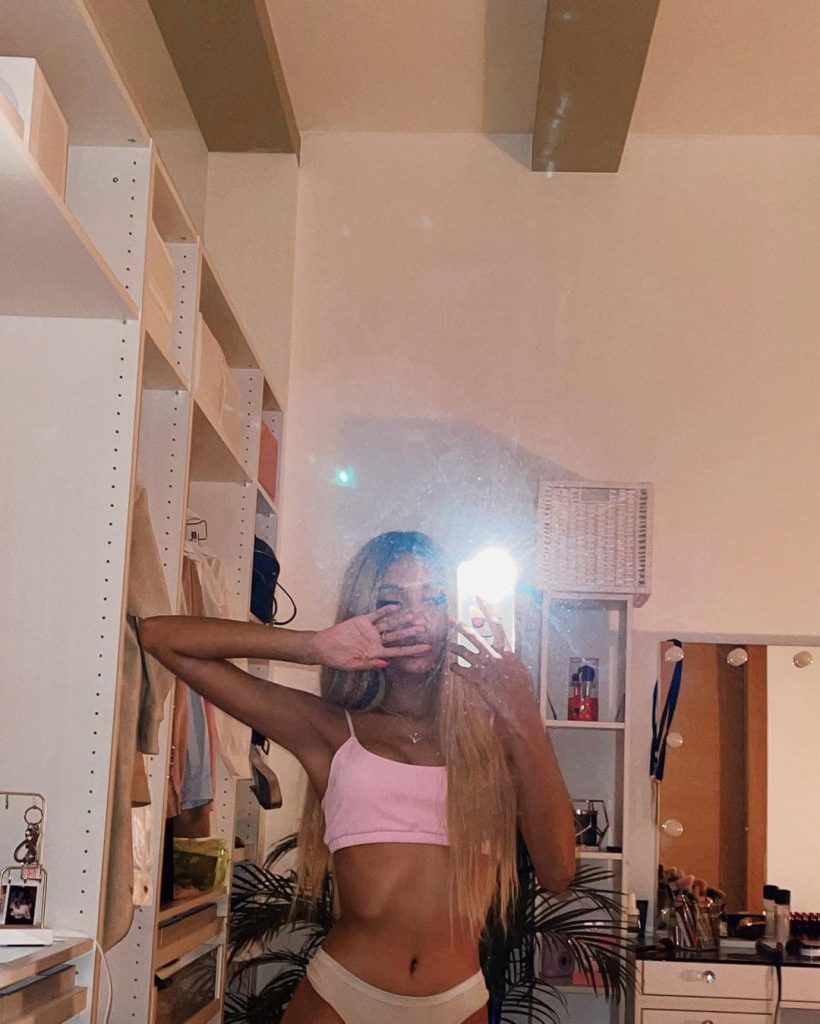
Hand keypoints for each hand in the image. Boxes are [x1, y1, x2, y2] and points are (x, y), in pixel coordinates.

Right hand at [312, 606, 430, 670]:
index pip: (398, 651)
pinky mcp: (362, 621)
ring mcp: (370, 631)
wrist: (323, 647)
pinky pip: (377, 614)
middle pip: (397, 636)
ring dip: (402, 619)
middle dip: (411, 632)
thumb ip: (369, 664)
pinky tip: (397, 606)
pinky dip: (386, 610)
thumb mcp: (352, 665)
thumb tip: (386, 663)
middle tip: (425, 627)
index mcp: (376, 653)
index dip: (413, 649)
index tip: (427, 647)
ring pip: (390, 624)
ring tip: (416, 614)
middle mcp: (376, 641)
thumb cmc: (336, 659)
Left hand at [449, 597, 537, 730]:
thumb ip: (509, 658)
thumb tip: (504, 652)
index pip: (496, 624)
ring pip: (464, 652)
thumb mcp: (519, 669)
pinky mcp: (477, 680)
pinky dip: (455, 667)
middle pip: (475, 636)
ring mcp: (485, 667)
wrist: (519, 707)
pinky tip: (451, 666)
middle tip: (453, 622)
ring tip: (449, 645)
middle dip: (462, 628)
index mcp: (507, 651)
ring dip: (455, 647)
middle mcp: (495, 656)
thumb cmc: (522, 690)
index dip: (487, 608)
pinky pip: (461, 670)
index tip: (479, 597)